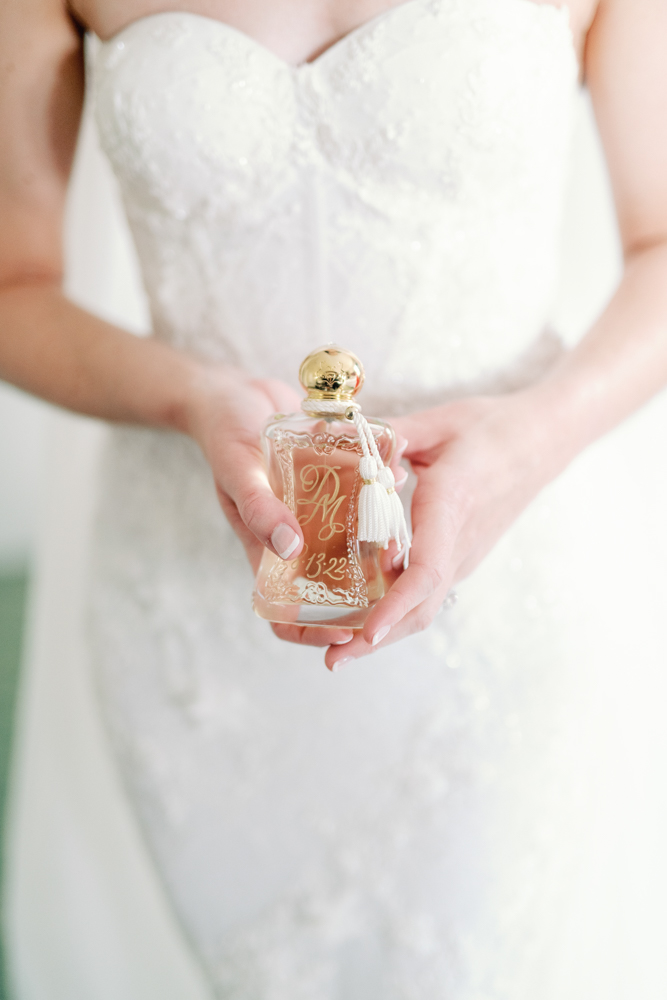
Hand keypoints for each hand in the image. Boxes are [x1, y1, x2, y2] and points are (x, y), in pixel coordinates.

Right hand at [188, 364, 409, 648]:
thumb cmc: (222, 431)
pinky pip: (360, 495)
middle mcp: (295, 536)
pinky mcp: (330, 480)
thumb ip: (260, 508)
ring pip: (353, 539)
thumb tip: (290, 550)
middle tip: (394, 581)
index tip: (346, 634)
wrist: (232, 391)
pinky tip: (397, 471)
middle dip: (363, 591)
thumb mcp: (237, 469)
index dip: (312, 631)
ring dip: (378, 536)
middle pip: (332, 583)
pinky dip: (378, 487)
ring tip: (403, 530)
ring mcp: (314, 510)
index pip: (287, 611)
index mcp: (266, 548)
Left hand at [324, 390, 570, 669]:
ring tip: (340, 649)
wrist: (545, 441)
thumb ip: (388, 435)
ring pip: (425, 604)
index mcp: (451, 506)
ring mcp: (464, 554)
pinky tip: (365, 613)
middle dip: (378, 639)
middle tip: (333, 660)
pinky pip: (428, 591)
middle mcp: (459, 542)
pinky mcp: (462, 554)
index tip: (367, 631)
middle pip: (422, 606)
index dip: (395, 605)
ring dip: (385, 630)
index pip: (426, 570)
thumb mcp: (438, 422)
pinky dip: (397, 609)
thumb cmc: (492, 428)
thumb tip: (329, 435)